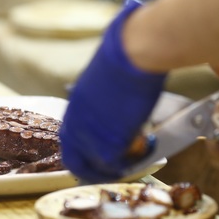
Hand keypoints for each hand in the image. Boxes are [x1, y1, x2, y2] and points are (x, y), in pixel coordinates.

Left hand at [60, 0, 166, 182]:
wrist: (135, 49)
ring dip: (118, 167)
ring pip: (96, 166)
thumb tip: (118, 76)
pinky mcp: (108, 140)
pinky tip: (149, 147)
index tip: (101, 158)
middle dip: (94, 169)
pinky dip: (133, 162)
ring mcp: (89, 133)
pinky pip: (116, 164)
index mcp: (74, 105)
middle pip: (75, 160)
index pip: (69, 140)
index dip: (84, 153)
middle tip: (117, 169)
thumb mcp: (107, 72)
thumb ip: (106, 86)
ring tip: (138, 157)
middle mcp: (75, 121)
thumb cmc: (127, 48)